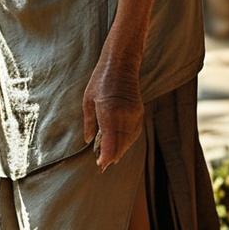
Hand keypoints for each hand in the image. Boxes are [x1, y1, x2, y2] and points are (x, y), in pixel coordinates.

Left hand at [82, 52, 143, 170]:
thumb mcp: (88, 100)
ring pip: (129, 139)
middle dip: (112, 156)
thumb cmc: (101, 79)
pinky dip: (127, 141)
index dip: (106, 155)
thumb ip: (89, 122)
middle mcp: (124, 114)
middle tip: (102, 166)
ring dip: (120, 150)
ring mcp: (134, 113)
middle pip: (120, 143)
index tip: (100, 165)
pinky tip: (120, 146)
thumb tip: (89, 140)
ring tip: (110, 159)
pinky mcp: (139, 112)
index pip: (110, 140)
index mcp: (109, 111)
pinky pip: (134, 132)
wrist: (122, 63)